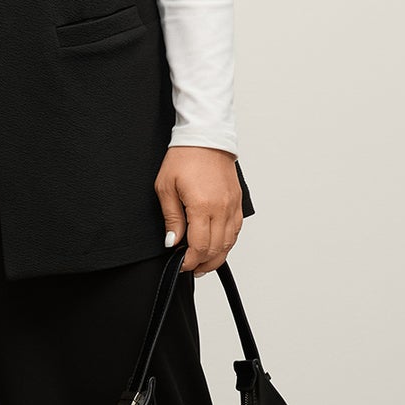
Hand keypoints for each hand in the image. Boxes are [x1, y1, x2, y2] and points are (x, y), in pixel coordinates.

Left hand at [154, 146, 245, 275]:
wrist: (206, 137)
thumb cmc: (184, 158)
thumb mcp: (166, 187)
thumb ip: (171, 218)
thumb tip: (173, 242)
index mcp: (202, 206)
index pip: (199, 246)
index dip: (189, 261)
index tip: (180, 265)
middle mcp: (222, 209)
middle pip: (216, 249)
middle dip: (202, 263)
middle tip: (189, 267)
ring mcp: (232, 206)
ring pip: (229, 243)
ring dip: (216, 257)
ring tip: (202, 263)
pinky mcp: (237, 202)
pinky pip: (235, 231)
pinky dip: (226, 243)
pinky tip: (216, 247)